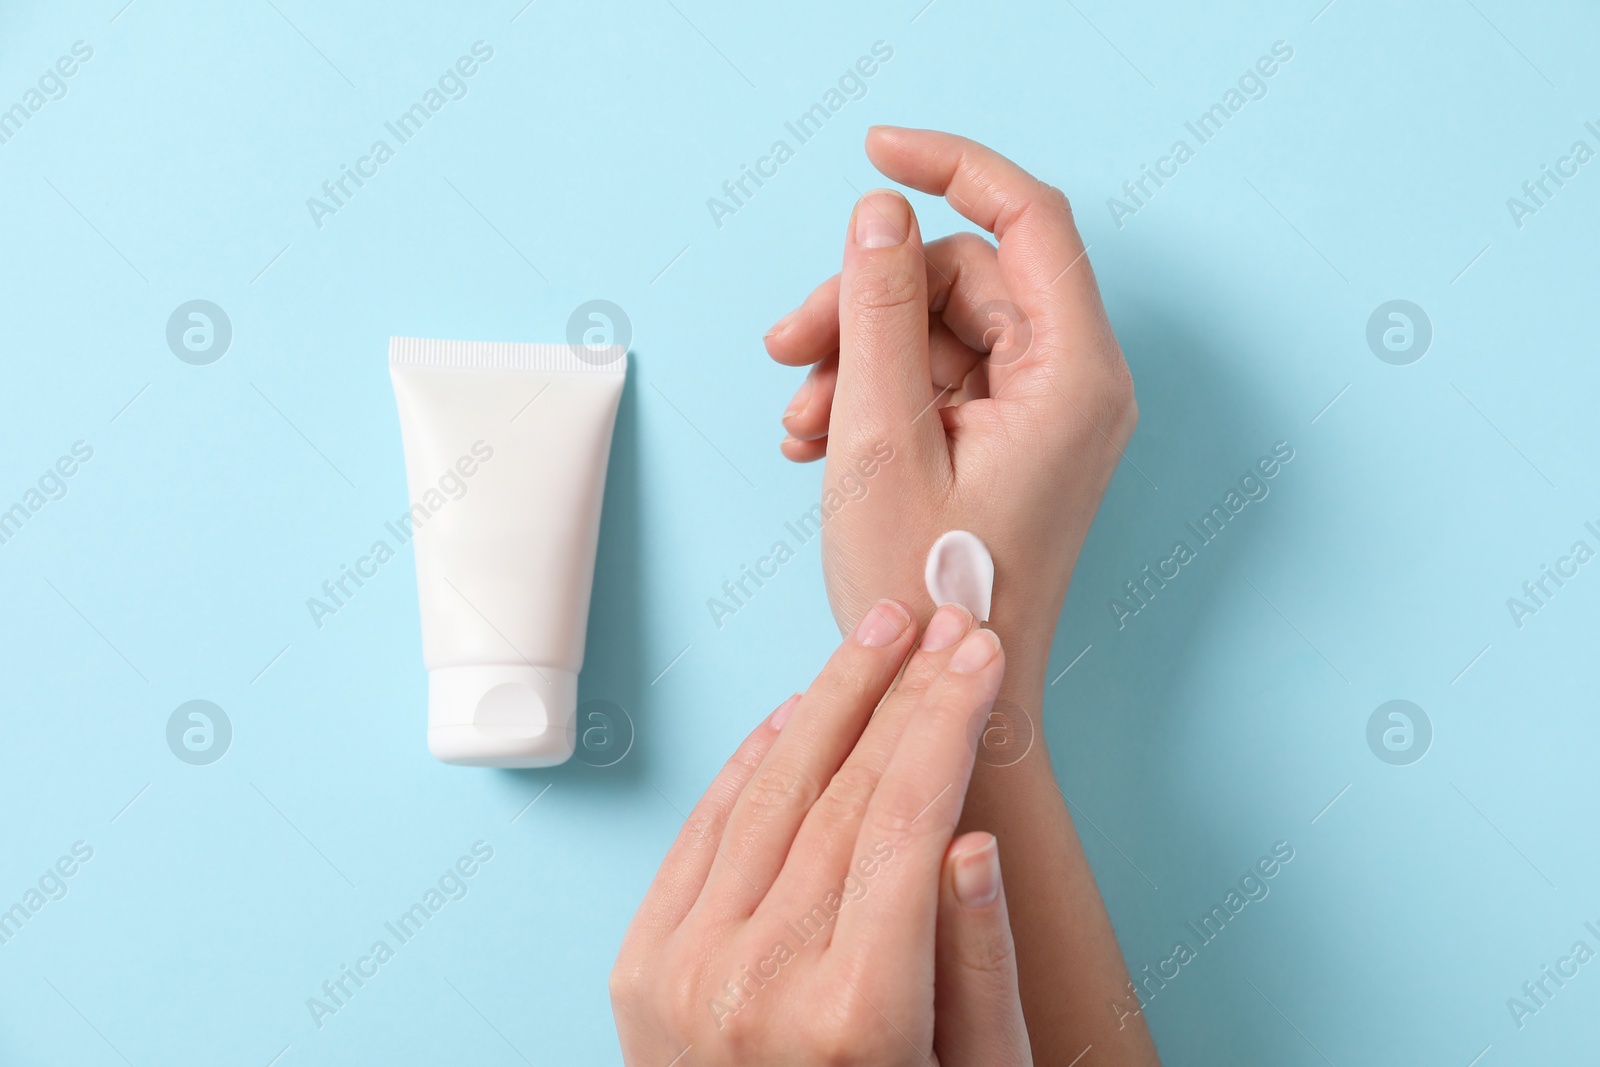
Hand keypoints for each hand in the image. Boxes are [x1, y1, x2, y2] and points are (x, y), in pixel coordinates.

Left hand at [611, 602, 1030, 1065]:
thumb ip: (973, 964)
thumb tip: (967, 835)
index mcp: (853, 1018)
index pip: (909, 818)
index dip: (948, 718)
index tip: (979, 653)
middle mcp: (756, 986)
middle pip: (841, 790)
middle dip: (898, 690)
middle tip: (939, 620)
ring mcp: (683, 975)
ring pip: (767, 794)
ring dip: (825, 702)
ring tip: (875, 639)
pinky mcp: (640, 970)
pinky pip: (702, 834)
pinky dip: (752, 764)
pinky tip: (795, 713)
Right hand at [765, 127, 1135, 668]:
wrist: (949, 695)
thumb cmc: (929, 594)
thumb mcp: (879, 441)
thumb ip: (877, 313)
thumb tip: (877, 216)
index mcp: (1073, 376)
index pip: (1026, 217)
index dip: (950, 166)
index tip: (875, 149)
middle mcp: (1074, 384)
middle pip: (966, 278)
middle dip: (868, 303)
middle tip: (788, 350)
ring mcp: (1045, 414)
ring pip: (941, 327)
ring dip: (859, 358)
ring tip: (803, 425)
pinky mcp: (1012, 439)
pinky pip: (940, 378)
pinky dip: (877, 394)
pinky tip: (822, 438)